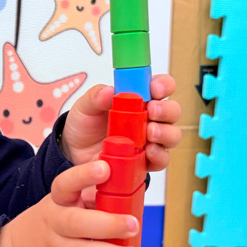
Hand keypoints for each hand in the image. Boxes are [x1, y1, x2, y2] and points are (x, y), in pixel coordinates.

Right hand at [0, 159, 143, 246]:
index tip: (104, 168)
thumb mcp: (64, 202)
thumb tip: (125, 185)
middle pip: (76, 224)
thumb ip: (91, 195)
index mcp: (57, 202)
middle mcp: (55, 226)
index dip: (84, 175)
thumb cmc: (52, 223)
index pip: (66, 184)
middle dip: (107, 224)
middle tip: (133, 224)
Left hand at [60, 74, 181, 170]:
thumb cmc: (85, 125)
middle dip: (166, 110)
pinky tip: (149, 152)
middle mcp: (149, 118)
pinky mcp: (146, 161)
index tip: (154, 89)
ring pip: (172, 135)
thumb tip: (109, 91)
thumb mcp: (85, 106)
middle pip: (172, 111)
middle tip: (152, 111)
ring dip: (165, 132)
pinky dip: (159, 155)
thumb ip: (96, 96)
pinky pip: (162, 159)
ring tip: (150, 133)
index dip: (163, 85)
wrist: (73, 153)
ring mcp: (149, 140)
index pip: (161, 87)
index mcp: (138, 98)